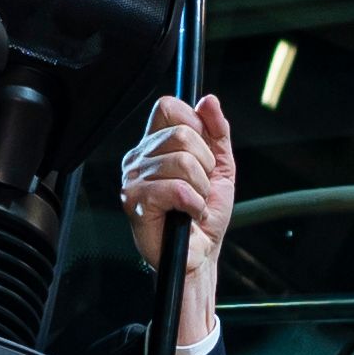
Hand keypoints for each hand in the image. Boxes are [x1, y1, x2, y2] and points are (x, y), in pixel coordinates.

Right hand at [118, 93, 236, 354]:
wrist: (199, 254)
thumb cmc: (204, 215)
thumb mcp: (220, 167)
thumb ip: (217, 132)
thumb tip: (209, 101)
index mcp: (154, 145)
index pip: (168, 107)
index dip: (194, 124)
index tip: (203, 154)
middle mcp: (138, 158)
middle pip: (182, 134)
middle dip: (205, 164)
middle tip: (199, 188)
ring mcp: (133, 179)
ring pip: (183, 162)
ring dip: (200, 188)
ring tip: (192, 203)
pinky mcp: (135, 202)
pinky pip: (176, 188)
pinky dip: (192, 203)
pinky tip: (187, 213)